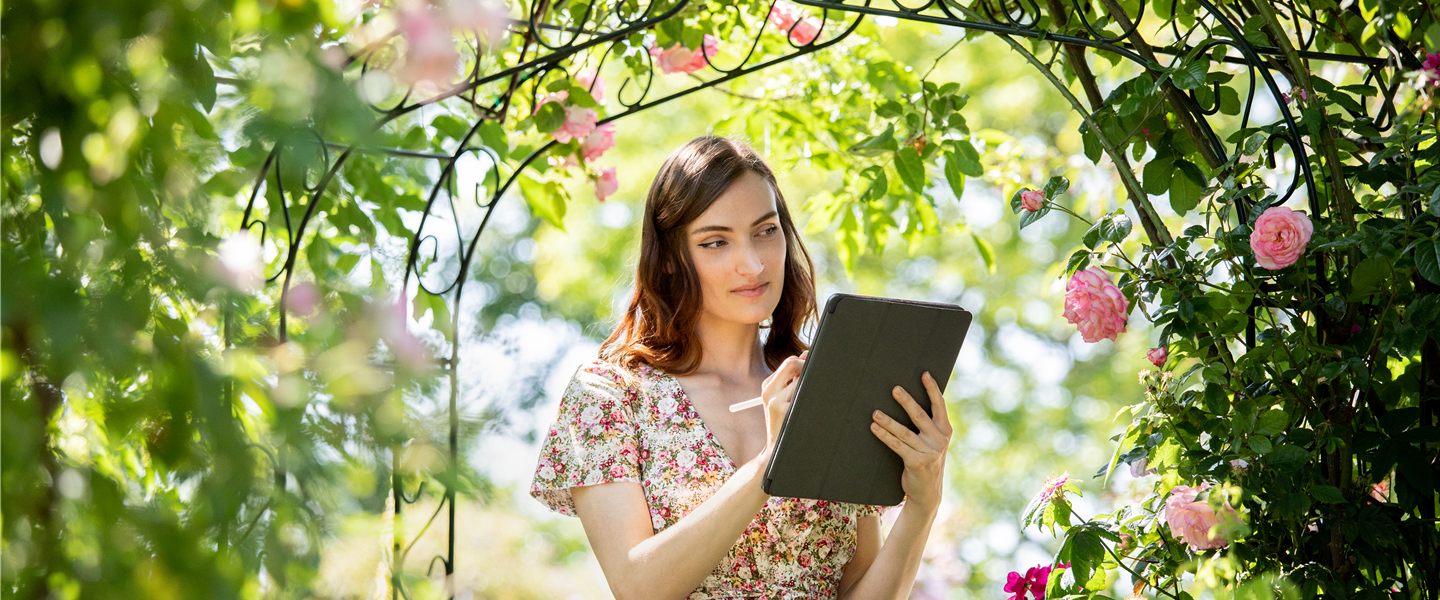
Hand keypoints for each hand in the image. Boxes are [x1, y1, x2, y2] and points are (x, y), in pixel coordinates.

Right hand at [760, 351, 806, 455]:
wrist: (776, 448)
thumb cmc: (784, 422)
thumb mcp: (783, 399)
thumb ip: (793, 379)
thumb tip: (805, 355)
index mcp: (768, 386)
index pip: (789, 362)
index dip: (805, 361)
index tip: (816, 366)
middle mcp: (769, 391)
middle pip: (792, 363)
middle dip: (807, 366)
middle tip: (819, 376)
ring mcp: (776, 401)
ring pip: (801, 379)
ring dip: (812, 385)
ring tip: (814, 398)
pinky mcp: (785, 411)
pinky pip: (803, 394)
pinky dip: (812, 396)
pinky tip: (811, 406)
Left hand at [870, 371, 952, 512]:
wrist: (927, 493)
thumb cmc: (926, 460)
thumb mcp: (934, 442)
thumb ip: (929, 426)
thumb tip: (910, 400)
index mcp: (945, 431)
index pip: (939, 406)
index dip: (932, 389)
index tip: (924, 374)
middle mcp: (939, 440)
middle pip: (920, 416)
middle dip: (906, 401)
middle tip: (894, 389)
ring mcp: (929, 452)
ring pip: (904, 432)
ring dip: (888, 421)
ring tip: (875, 412)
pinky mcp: (917, 463)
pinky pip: (897, 446)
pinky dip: (884, 436)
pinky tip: (874, 428)